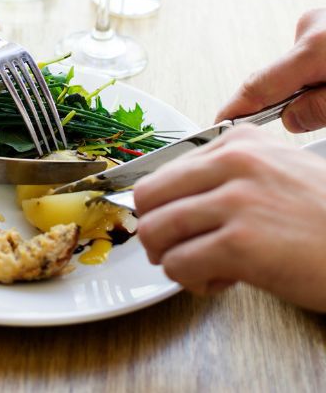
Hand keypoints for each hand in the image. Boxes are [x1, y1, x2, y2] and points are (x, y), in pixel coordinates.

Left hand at [134, 125, 325, 310]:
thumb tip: (168, 200)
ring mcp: (237, 202)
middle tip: (181, 250)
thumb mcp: (277, 175)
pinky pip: (178, 265)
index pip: (161, 173)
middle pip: (147, 199)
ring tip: (206, 268)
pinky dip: (191, 282)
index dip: (165, 208)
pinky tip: (223, 281)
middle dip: (157, 233)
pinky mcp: (240, 244)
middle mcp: (235, 164)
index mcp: (240, 143)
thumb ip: (226, 177)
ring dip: (173, 260)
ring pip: (155, 232)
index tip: (187, 225)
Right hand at [216, 8, 325, 131]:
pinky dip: (318, 72)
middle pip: (278, 77)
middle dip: (286, 101)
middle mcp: (312, 28)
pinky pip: (311, 56)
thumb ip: (320, 110)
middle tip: (310, 118)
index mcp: (315, 47)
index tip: (220, 124)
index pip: (258, 86)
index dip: (235, 109)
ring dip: (309, 86)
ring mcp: (320, 23)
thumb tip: (293, 119)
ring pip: (297, 68)